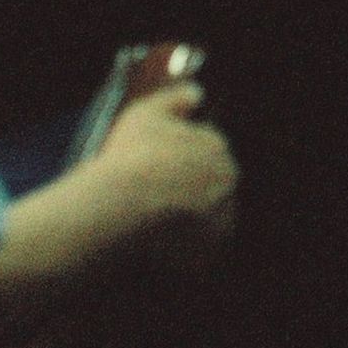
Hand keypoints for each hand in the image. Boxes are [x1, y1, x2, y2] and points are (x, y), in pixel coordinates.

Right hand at [91, 81, 242, 264]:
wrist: (121, 204)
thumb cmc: (131, 155)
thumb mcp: (148, 111)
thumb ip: (176, 98)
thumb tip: (198, 93)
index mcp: (217, 147)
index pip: (208, 149)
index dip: (183, 157)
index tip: (161, 167)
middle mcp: (226, 182)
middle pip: (211, 184)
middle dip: (191, 189)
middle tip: (158, 196)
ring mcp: (220, 219)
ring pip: (208, 218)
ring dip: (191, 221)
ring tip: (156, 224)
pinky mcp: (206, 252)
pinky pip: (198, 254)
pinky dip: (184, 253)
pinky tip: (159, 248)